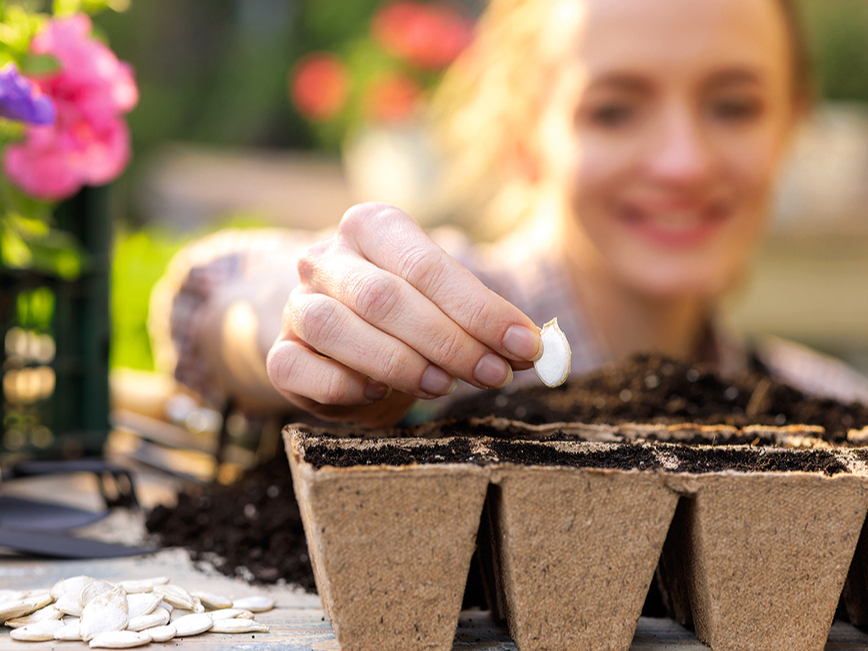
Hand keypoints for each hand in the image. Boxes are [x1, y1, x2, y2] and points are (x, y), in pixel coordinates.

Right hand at [266, 203, 541, 426]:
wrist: (351, 348)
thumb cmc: (410, 321)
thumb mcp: (450, 308)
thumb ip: (485, 323)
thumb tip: (537, 348)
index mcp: (373, 227)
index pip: (427, 265)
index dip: (480, 310)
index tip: (526, 346)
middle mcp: (327, 258)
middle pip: (385, 297)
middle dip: (449, 341)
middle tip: (493, 375)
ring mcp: (296, 304)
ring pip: (337, 328)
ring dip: (400, 363)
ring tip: (443, 386)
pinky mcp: (280, 352)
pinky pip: (296, 367)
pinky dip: (343, 384)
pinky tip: (378, 393)